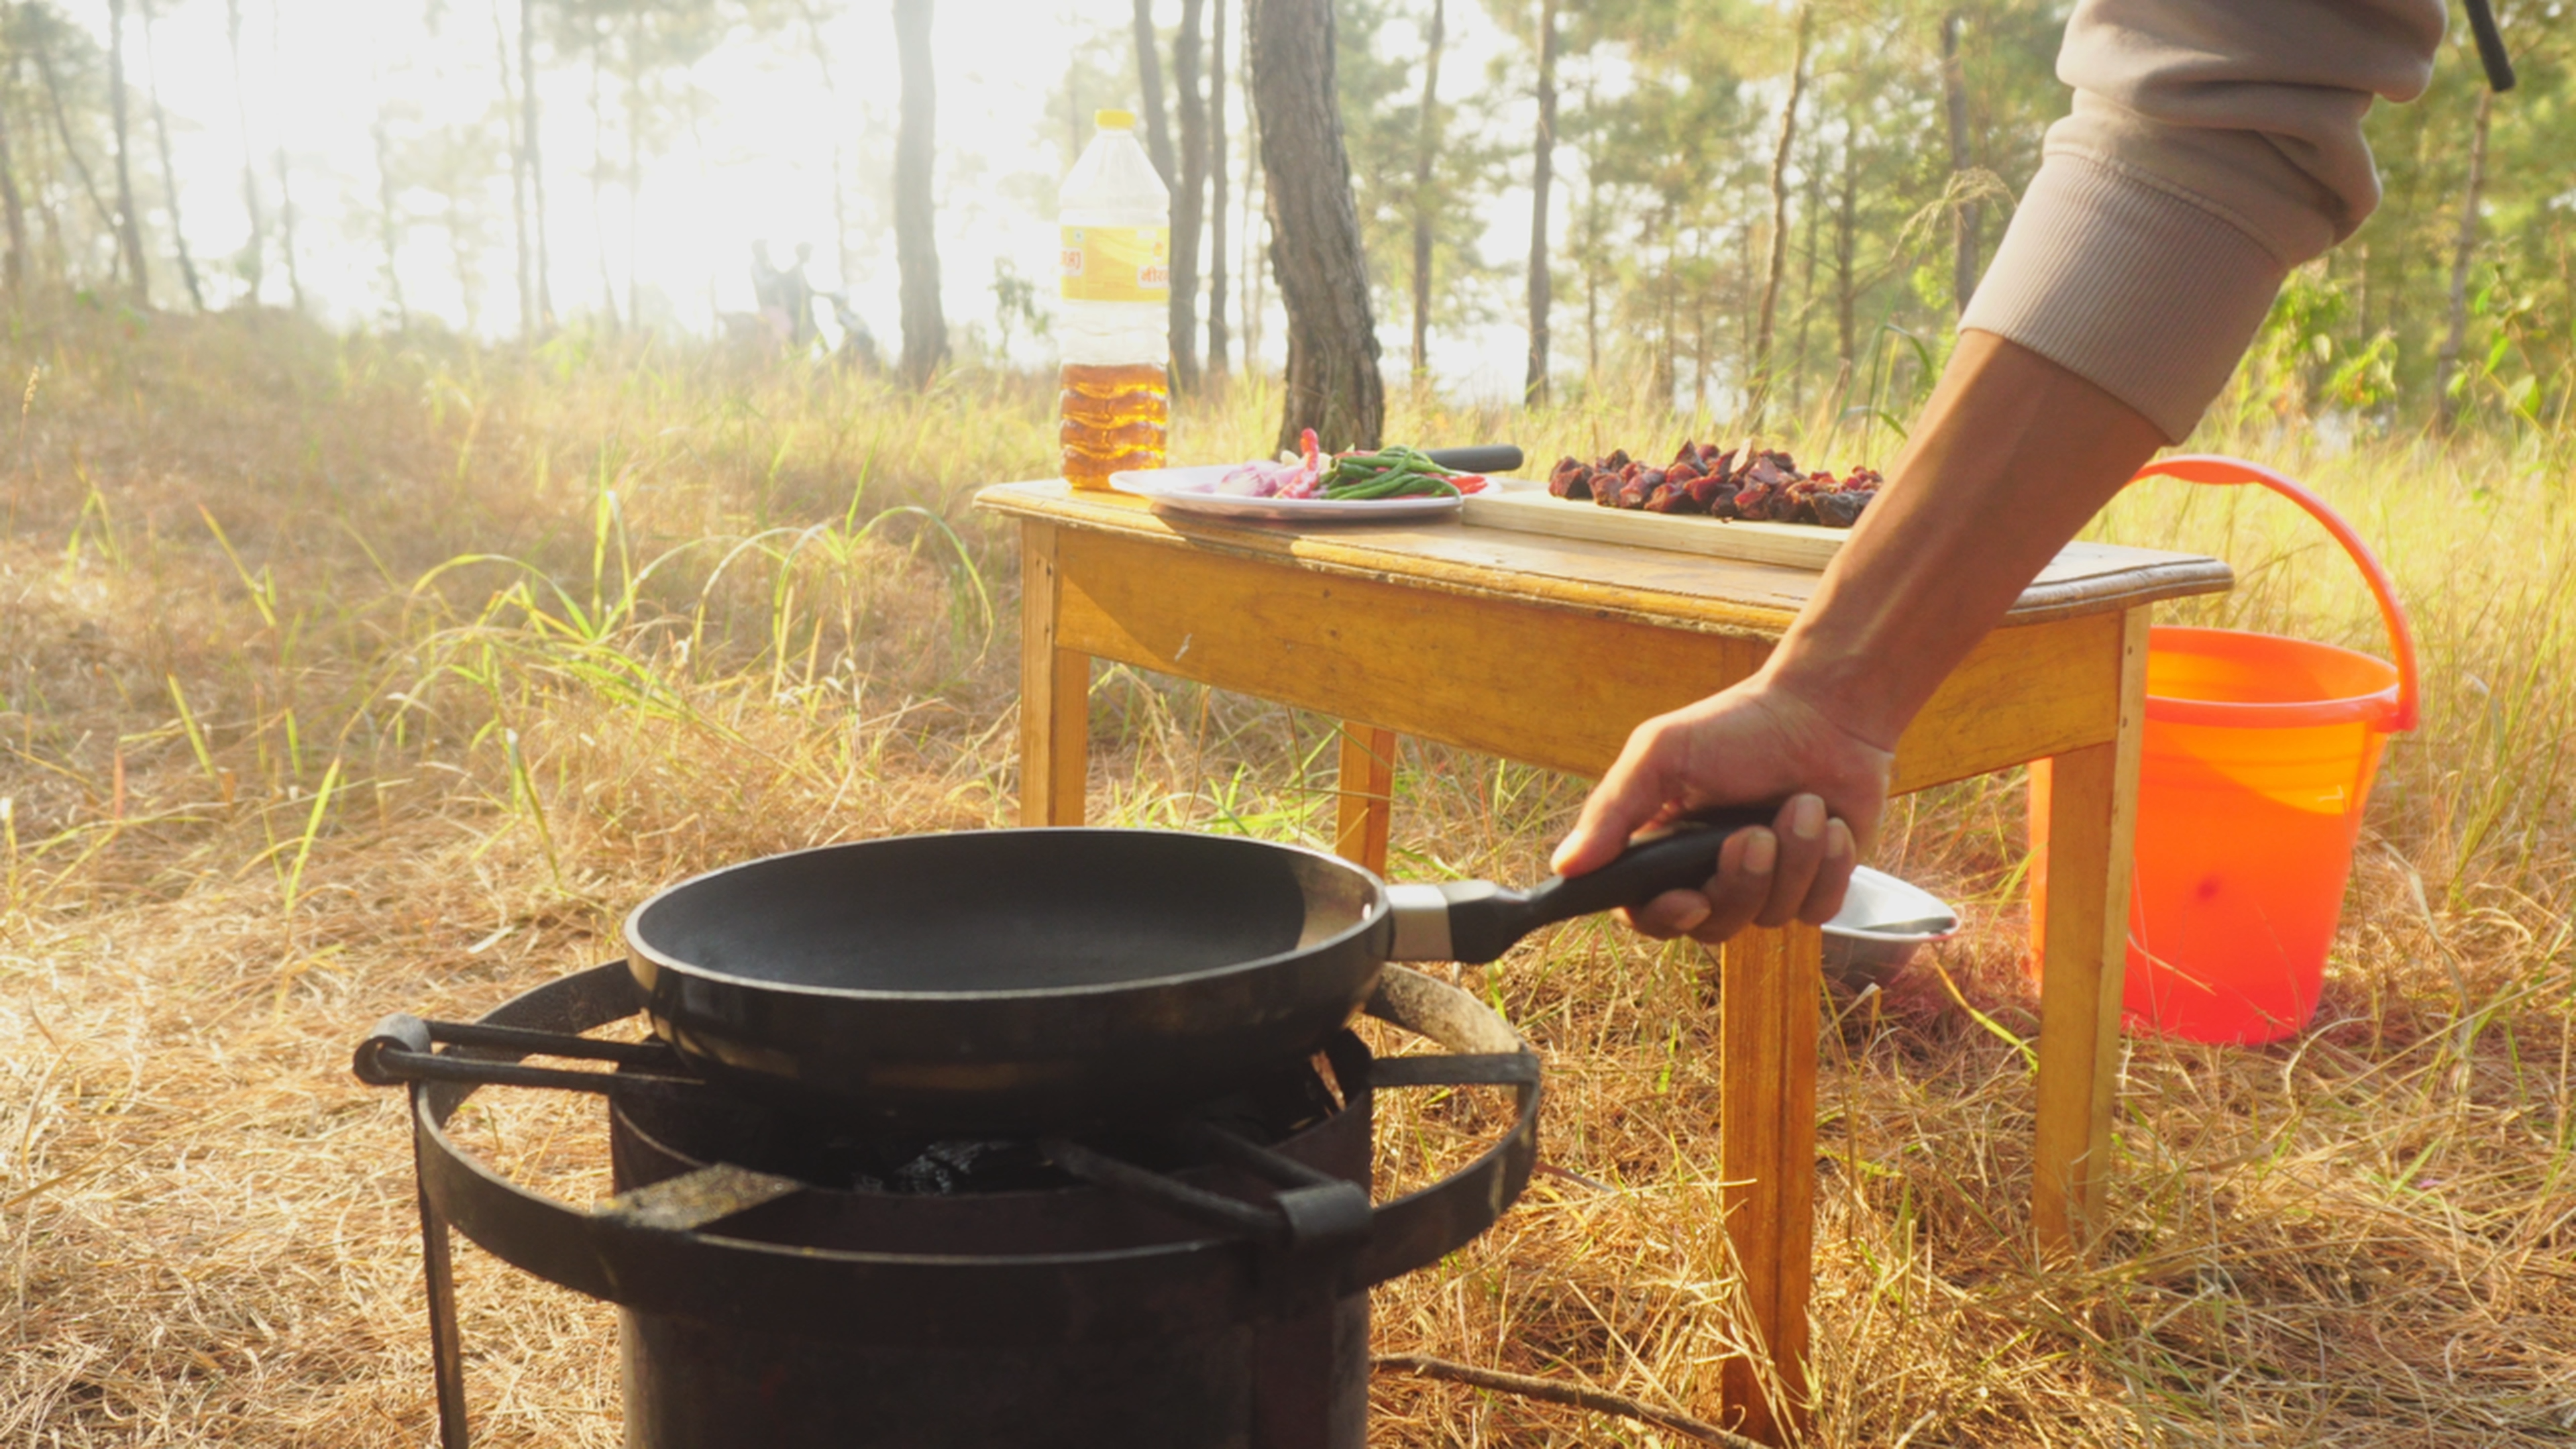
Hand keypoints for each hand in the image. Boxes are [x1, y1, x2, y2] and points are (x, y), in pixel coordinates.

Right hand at [1549, 672, 1892, 944]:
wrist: (1824, 710)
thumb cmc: (1736, 726)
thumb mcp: (1660, 754)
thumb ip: (1613, 811)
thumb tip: (1564, 867)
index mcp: (1665, 850)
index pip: (1649, 913)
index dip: (1666, 918)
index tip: (1690, 898)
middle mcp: (1713, 874)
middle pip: (1713, 926)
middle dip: (1740, 881)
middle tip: (1754, 834)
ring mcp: (1768, 884)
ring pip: (1770, 918)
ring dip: (1793, 859)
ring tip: (1803, 804)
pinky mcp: (1816, 885)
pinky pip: (1818, 911)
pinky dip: (1828, 867)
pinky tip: (1830, 822)